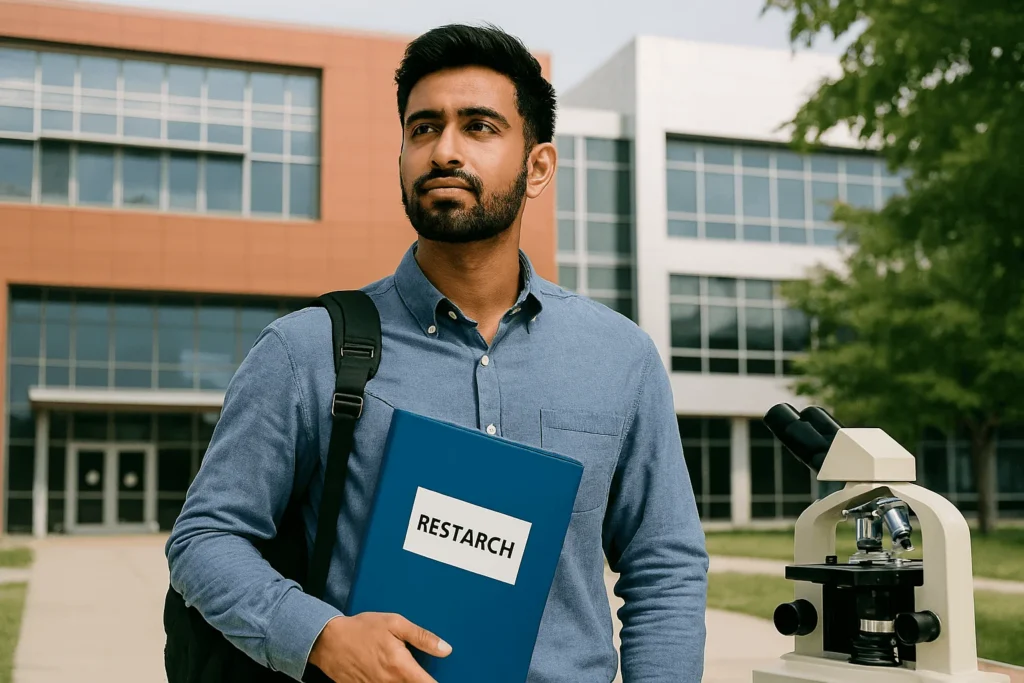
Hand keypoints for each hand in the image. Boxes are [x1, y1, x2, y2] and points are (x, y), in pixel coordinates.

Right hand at [308, 612, 451, 681]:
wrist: (328, 641)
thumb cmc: (362, 629)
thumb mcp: (395, 623)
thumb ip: (422, 637)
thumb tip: (446, 649)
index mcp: (401, 667)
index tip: (441, 679)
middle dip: (419, 682)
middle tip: (419, 673)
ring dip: (404, 682)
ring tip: (402, 671)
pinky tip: (388, 675)